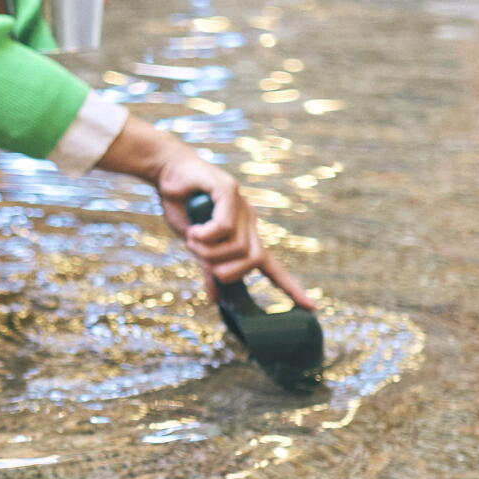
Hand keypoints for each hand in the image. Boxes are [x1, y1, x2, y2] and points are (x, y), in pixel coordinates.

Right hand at [100, 119, 318, 309]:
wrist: (168, 171)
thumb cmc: (182, 205)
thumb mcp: (196, 244)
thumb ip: (208, 267)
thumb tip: (215, 299)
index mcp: (243, 235)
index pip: (272, 266)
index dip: (290, 287)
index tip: (310, 307)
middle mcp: (248, 221)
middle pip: (253, 260)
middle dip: (228, 271)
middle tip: (205, 263)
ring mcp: (241, 205)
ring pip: (237, 246)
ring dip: (209, 251)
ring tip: (193, 239)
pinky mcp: (229, 190)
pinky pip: (225, 227)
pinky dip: (206, 234)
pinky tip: (194, 229)